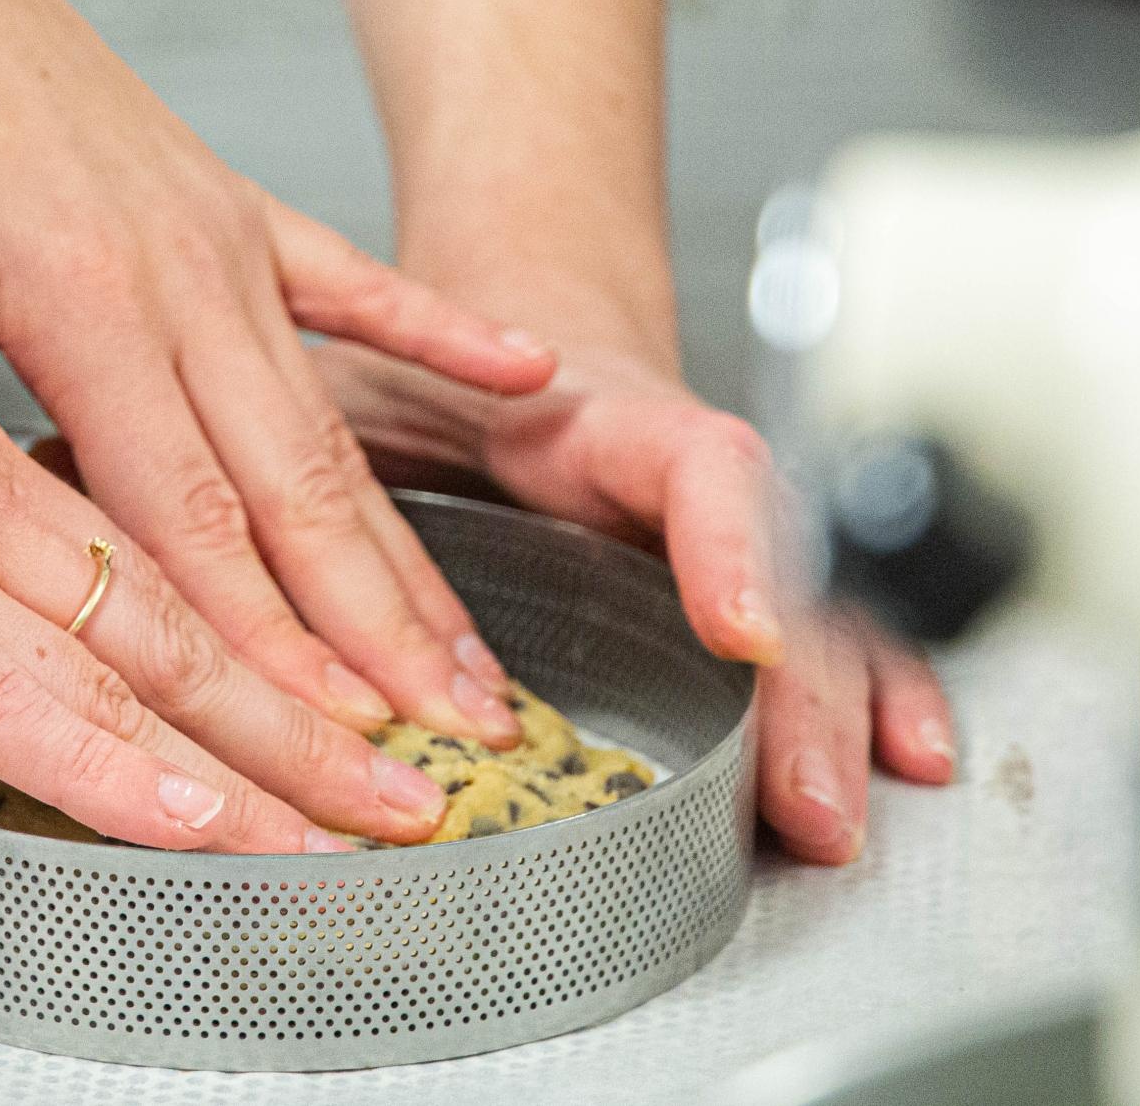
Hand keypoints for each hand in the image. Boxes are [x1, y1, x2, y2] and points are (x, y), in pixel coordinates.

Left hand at [0, 0, 557, 750]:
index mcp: (74, 290)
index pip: (184, 523)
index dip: (262, 661)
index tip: (326, 760)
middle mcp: (176, 259)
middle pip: (290, 489)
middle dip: (375, 640)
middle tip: (456, 749)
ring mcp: (211, 218)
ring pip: (324, 414)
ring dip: (402, 546)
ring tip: (469, 650)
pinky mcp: (214, 187)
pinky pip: (345, 277)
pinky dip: (435, 332)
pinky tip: (518, 367)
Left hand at [313, 317, 957, 861]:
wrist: (524, 327)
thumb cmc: (437, 364)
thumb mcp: (370, 377)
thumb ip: (323, 435)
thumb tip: (236, 494)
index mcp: (603, 420)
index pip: (696, 465)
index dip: (730, 549)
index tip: (746, 632)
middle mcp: (684, 482)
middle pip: (772, 578)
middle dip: (797, 695)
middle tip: (802, 796)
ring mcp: (721, 534)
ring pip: (807, 615)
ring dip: (834, 718)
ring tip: (839, 812)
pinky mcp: (732, 584)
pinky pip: (817, 634)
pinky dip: (864, 692)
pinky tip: (903, 751)